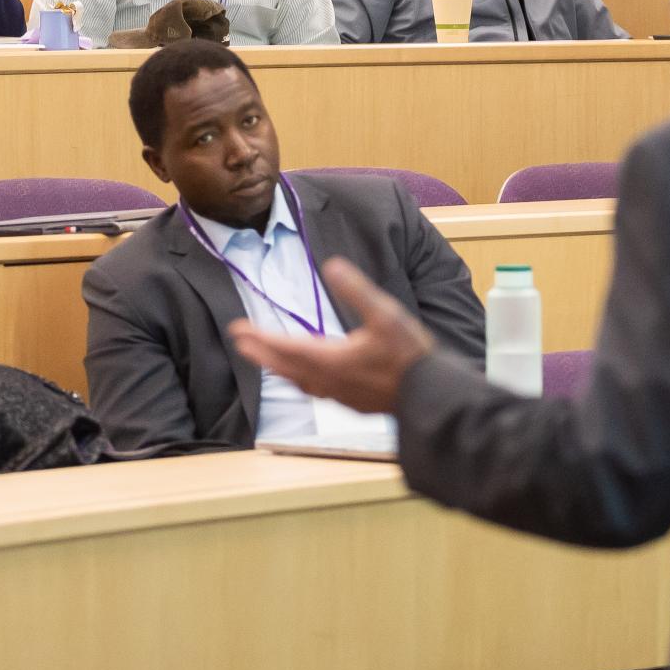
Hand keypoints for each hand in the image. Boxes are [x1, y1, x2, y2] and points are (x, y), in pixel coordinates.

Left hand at [230, 258, 433, 414]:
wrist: (432, 396)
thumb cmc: (410, 355)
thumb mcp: (385, 313)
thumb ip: (356, 290)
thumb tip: (332, 265)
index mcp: (332, 359)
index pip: (286, 346)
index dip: (260, 337)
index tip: (237, 330)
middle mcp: (330, 381)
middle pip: (285, 367)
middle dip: (261, 353)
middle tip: (239, 343)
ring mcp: (341, 396)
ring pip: (299, 382)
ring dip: (279, 369)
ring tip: (265, 361)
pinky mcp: (353, 404)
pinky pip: (316, 392)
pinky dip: (301, 382)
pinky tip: (308, 381)